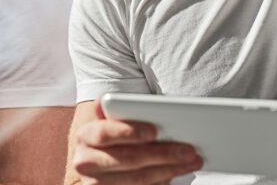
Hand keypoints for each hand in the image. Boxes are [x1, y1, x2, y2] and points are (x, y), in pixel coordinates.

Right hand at [71, 103, 201, 183]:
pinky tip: (174, 174)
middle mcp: (85, 162)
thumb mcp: (110, 123)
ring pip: (138, 179)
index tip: (154, 131)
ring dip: (169, 170)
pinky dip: (160, 183)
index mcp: (85, 136)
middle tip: (189, 150)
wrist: (100, 166)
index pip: (104, 133)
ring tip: (190, 162)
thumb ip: (113, 111)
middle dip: (162, 154)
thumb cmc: (111, 140)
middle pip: (128, 159)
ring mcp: (95, 184)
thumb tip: (103, 100)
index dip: (129, 132)